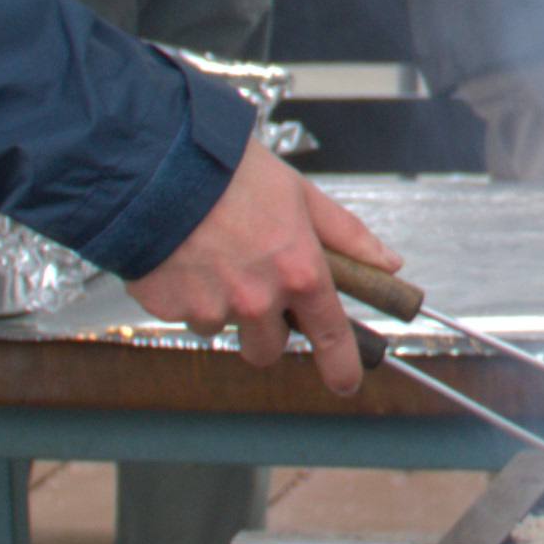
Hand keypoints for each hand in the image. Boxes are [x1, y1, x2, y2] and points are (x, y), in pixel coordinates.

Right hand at [124, 142, 393, 386]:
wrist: (158, 164)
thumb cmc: (228, 172)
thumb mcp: (299, 193)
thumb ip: (344, 233)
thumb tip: (385, 261)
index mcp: (297, 271)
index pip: (330, 336)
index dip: (341, 366)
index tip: (345, 380)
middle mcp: (257, 299)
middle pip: (267, 349)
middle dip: (264, 331)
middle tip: (253, 290)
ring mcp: (211, 307)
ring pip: (222, 328)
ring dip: (220, 306)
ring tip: (211, 257)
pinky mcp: (169, 307)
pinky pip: (183, 314)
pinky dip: (185, 293)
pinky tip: (183, 256)